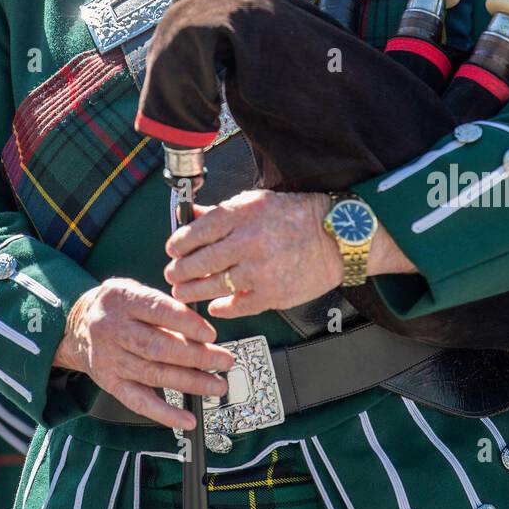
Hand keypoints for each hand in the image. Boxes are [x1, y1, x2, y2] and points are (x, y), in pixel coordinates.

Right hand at [53, 277, 235, 429]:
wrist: (77, 326)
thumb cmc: (118, 307)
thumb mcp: (134, 290)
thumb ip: (163, 305)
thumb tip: (201, 330)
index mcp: (122, 299)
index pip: (158, 310)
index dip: (186, 323)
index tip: (211, 334)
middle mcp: (113, 329)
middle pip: (158, 347)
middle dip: (197, 357)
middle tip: (224, 360)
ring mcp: (111, 359)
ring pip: (154, 375)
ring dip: (191, 383)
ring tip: (217, 385)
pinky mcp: (110, 383)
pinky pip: (139, 402)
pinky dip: (165, 413)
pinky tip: (187, 418)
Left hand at [164, 189, 342, 318]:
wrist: (337, 238)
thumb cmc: (296, 216)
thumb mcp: (256, 202)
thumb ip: (221, 212)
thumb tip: (191, 217)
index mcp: (243, 214)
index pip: (198, 231)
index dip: (179, 243)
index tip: (172, 249)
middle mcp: (249, 241)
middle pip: (200, 261)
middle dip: (180, 270)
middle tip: (172, 273)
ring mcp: (261, 271)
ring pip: (213, 285)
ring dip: (193, 290)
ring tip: (183, 291)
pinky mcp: (272, 294)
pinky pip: (237, 306)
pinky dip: (221, 307)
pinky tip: (214, 305)